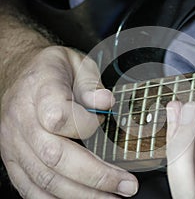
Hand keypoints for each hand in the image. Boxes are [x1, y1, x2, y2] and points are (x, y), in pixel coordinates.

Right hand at [0, 46, 137, 198]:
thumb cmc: (52, 70)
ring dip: (82, 195)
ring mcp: (14, 142)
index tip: (104, 123)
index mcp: (39, 90)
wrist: (20, 75)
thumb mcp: (76, 63)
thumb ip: (91, 83)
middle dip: (97, 177)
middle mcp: (22, 119)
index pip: (58, 116)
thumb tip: (106, 103)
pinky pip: (30, 188)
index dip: (86, 126)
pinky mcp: (13, 159)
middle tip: (126, 186)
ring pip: (45, 179)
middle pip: (55, 157)